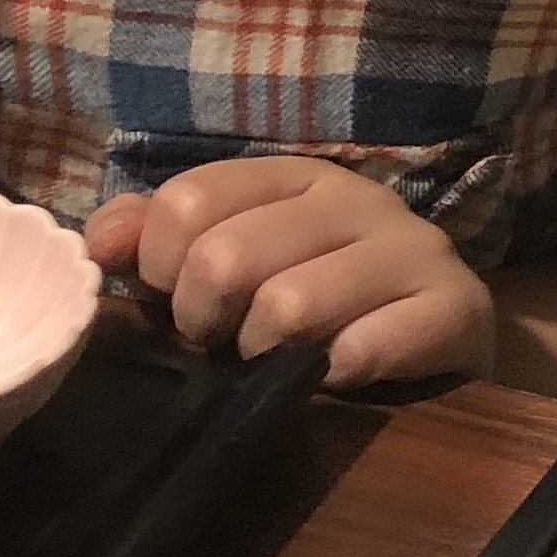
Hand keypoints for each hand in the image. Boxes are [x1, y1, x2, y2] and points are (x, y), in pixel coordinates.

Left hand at [84, 157, 496, 391]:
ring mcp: (414, 248)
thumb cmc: (320, 300)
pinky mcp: (457, 305)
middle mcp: (358, 198)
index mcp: (296, 177)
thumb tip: (98, 247)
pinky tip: (338, 379)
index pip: (189, 201)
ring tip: (281, 363)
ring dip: (267, 354)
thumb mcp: (235, 260)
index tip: (181, 304)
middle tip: (227, 344)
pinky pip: (365, 348)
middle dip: (207, 321)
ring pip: (289, 306)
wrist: (441, 337)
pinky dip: (335, 376)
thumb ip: (157, 242)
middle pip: (227, 256)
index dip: (162, 267)